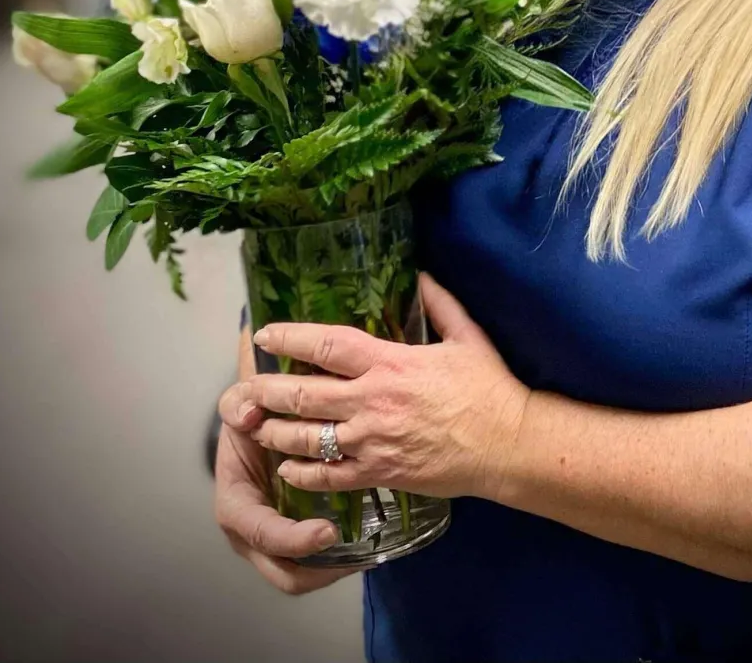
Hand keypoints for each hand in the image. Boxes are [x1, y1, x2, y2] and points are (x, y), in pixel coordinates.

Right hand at [214, 387, 356, 594]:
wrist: (257, 423)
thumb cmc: (249, 420)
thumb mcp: (238, 406)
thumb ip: (237, 406)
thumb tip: (248, 414)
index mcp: (236, 507)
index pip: (262, 535)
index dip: (293, 539)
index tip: (328, 531)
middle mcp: (252, 534)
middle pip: (285, 574)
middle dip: (320, 571)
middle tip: (357, 556)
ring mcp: (275, 540)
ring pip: (304, 574)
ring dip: (334, 569)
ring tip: (369, 553)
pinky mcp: (295, 536)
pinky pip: (316, 560)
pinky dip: (337, 558)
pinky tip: (366, 541)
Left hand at [242, 273, 530, 501]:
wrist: (507, 445)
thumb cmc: (489, 389)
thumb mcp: (466, 336)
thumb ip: (439, 304)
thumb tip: (420, 275)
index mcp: (389, 362)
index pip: (326, 344)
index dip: (290, 337)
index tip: (265, 334)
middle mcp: (371, 401)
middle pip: (302, 394)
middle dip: (266, 389)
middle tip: (244, 387)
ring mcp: (371, 442)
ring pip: (305, 438)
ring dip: (274, 431)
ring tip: (254, 425)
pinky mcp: (378, 474)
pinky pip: (328, 477)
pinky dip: (301, 473)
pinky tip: (286, 468)